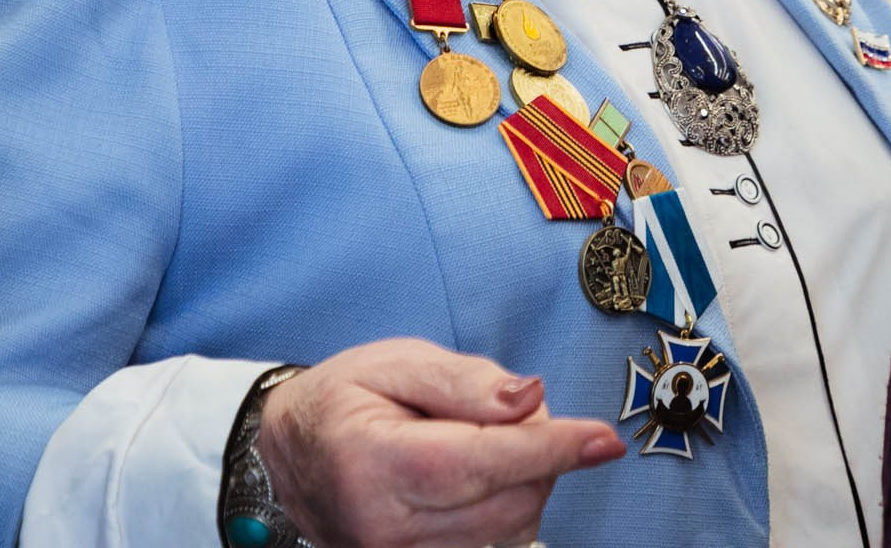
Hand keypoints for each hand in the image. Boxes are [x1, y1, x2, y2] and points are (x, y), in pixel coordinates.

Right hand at [257, 337, 625, 547]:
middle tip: (510, 412)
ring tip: (482, 443)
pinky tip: (481, 480)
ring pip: (511, 530)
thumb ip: (465, 382)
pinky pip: (493, 547)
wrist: (287, 454)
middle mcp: (388, 526)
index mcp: (377, 462)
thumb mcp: (395, 363)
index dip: (553, 449)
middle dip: (539, 454)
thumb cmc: (342, 399)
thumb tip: (531, 400)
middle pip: (512, 501)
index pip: (485, 462)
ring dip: (525, 483)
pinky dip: (507, 511)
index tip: (603, 439)